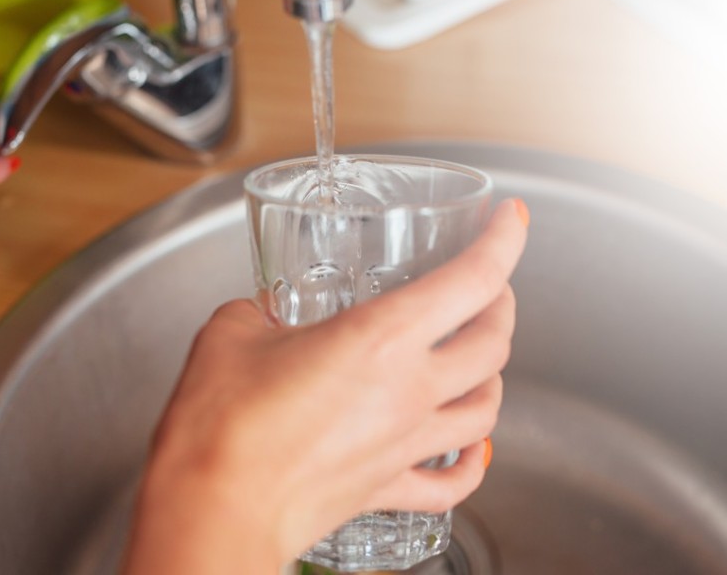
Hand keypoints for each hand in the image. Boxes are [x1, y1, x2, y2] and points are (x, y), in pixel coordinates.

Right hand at [124, 199, 527, 573]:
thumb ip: (258, 313)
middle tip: (490, 287)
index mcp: (381, 337)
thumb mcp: (232, 333)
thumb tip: (261, 315)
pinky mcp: (386, 490)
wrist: (214, 508)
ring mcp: (405, 444)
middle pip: (493, 343)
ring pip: (486, 409)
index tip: (512, 218)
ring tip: (482, 359)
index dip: (504, 241)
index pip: (472, 279)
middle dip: (502, 305)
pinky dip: (471, 464)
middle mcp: (409, 391)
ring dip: (494, 376)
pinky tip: (471, 453)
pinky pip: (452, 482)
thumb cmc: (222, 427)